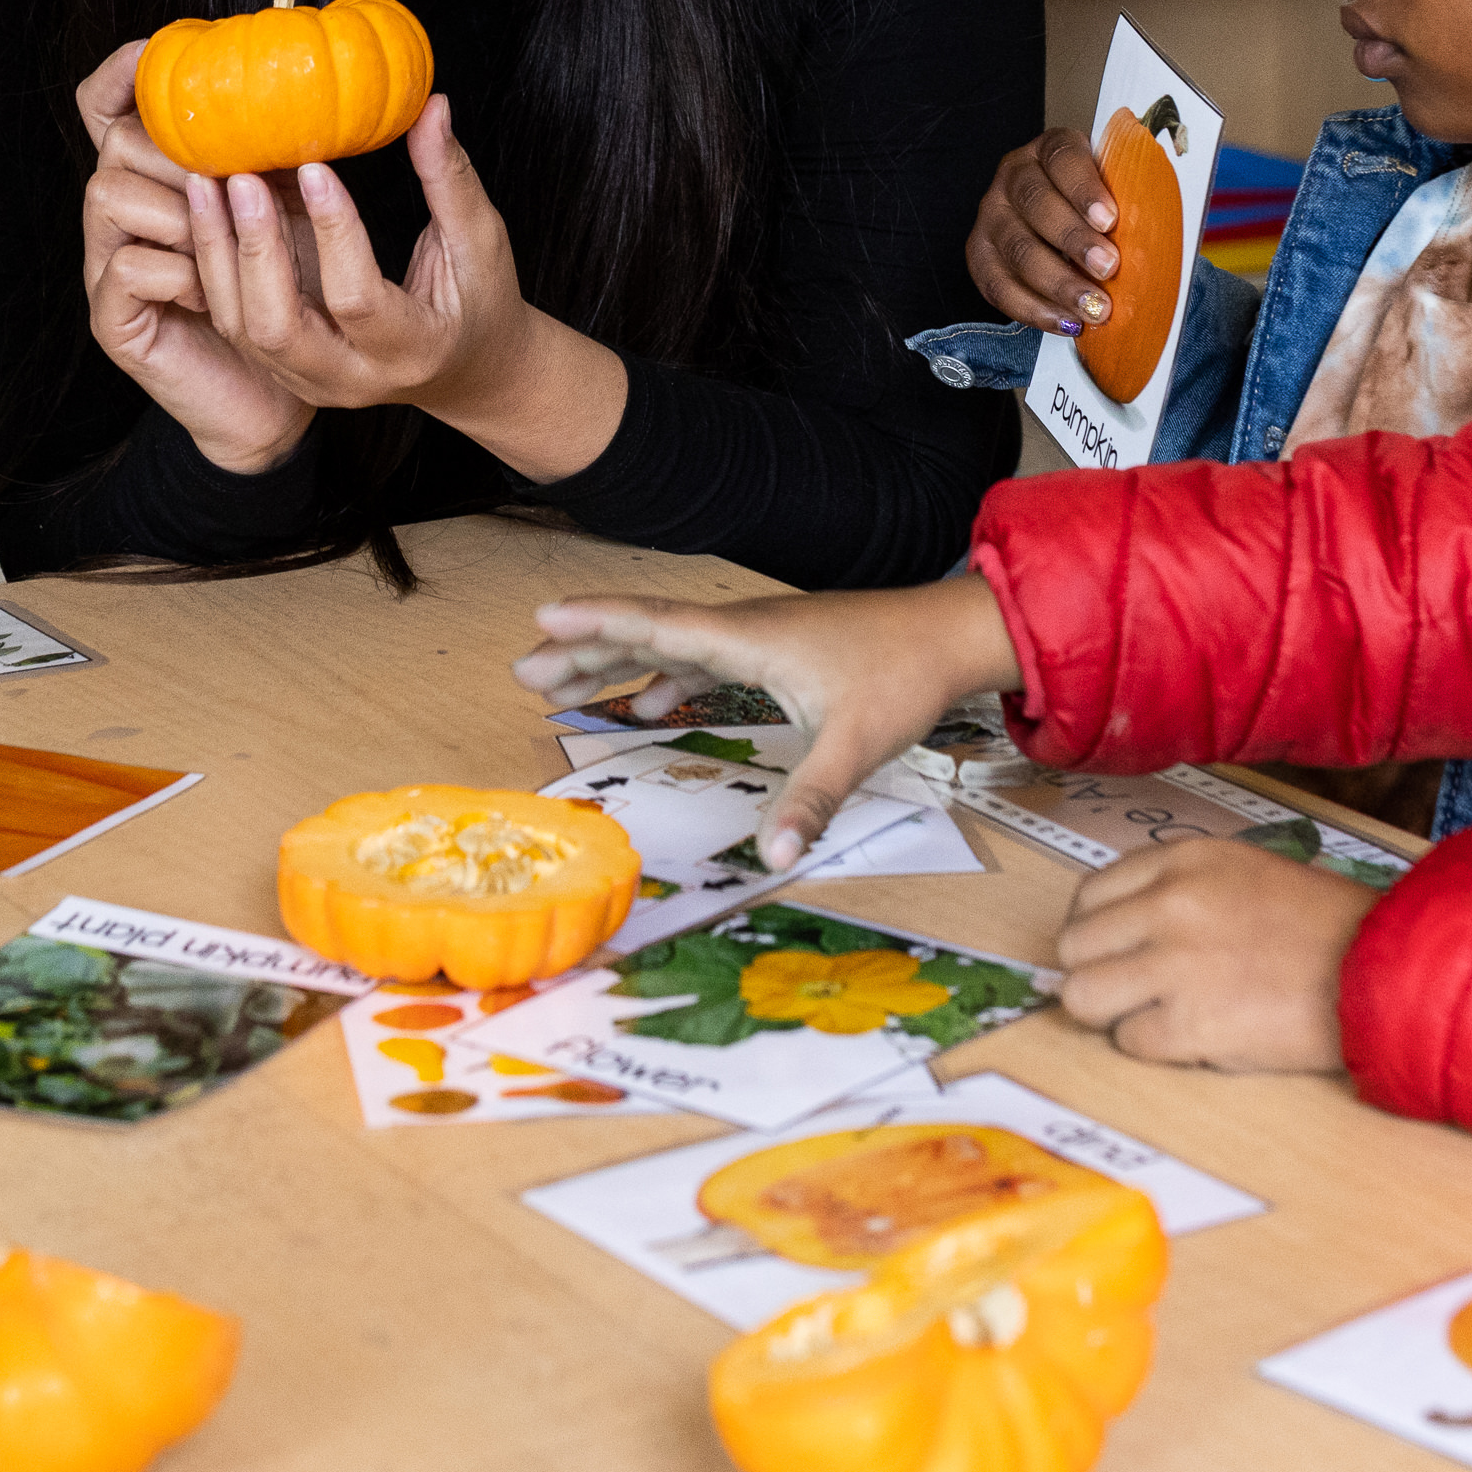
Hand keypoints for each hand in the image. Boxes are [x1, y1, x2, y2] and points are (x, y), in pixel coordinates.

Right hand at [74, 42, 315, 477]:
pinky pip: (125, 269)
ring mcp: (109, 267)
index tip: (163, 49)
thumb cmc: (290, 296)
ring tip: (231, 225)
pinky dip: (175, 268)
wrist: (279, 393)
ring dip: (178, 204)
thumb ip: (275, 152)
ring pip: (107, 195)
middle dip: (175, 145)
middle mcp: (122, 216)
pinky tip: (213, 286)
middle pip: (113, 142)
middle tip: (238, 168)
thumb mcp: (290, 207)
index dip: (123, 72)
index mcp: (155, 178)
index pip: (106, 105)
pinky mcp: (115, 321)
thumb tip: (308, 92)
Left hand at [192, 95, 542, 420]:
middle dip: (256, 250)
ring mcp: (311, 381)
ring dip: (220, 255)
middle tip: (241, 178)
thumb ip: (450, 179)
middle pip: (279, 329)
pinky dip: (216, 267)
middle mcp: (352, 377)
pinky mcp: (285, 372)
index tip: (313, 167)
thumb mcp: (479, 243)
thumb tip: (431, 106)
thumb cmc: (480, 301)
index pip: (357, 297)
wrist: (466, 370)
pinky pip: (235, 325)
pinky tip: (206, 211)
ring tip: (207, 183)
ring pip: (243, 329)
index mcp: (410, 349)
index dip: (333, 232)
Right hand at [512, 575, 1016, 871]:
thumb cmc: (902, 677)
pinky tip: (646, 706)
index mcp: (748, 639)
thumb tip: (774, 853)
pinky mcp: (773, 649)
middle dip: (582, 650)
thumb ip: (811, 798)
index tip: (541, 618)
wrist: (949, 635)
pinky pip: (699, 659)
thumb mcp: (854, 744)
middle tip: (522, 670)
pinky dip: (661, 678)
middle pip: (646, 634)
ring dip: (614, 663)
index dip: (596, 623)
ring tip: (559, 684)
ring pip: (668, 645)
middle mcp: (742, 628)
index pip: (656, 627)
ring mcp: (756, 637)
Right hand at [964, 130, 1119, 334]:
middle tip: (1109, 268)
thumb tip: (1170, 239)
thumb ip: (1133, 204)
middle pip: (1035, 203)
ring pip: (1016, 248)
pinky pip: (997, 286)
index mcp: (1052, 149)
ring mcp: (992, 214)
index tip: (1110, 219)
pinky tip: (1066, 322)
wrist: (1060, 222)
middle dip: (1074, 240)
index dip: (1084, 189)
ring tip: (1094, 308)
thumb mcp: (1116, 191)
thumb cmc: (1100, 206)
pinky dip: (1033, 309)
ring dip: (1057, 283)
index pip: (1063, 159)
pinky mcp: (979, 254)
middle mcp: (1014, 175)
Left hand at [1053, 841, 1365, 1072]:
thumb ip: (1177, 890)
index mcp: (1184, 861)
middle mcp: (1170, 905)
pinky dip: (1156, 1047)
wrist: (1382, 971)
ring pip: (1082, 996)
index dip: (1098, 932)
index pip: (1089, 895)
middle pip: (1074, 947)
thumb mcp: (1244, 873)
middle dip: (1099, 973)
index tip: (1115, 951)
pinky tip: (1196, 1036)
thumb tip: (1116, 930)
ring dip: (1114, 1012)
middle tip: (1135, 990)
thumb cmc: (1323, 927)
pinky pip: (1129, 1042)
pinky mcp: (1190, 1025)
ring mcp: (1176, 965)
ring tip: (1156, 1015)